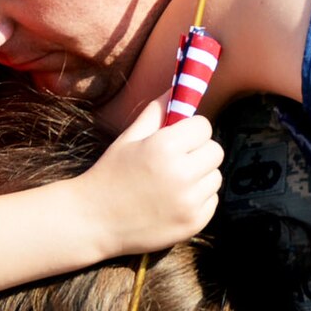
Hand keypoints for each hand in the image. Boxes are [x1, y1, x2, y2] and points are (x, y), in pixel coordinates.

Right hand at [79, 93, 226, 256]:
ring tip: (173, 183)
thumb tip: (177, 86)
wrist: (94, 221)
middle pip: (216, 151)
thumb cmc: (110, 174)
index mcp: (165, 147)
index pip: (204, 126)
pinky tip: (174, 202)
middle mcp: (182, 173)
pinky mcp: (193, 223)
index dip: (190, 131)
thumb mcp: (129, 138)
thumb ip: (156, 112)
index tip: (177, 140)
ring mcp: (189, 202)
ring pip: (216, 177)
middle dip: (199, 152)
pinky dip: (199, 200)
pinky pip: (212, 201)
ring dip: (200, 177)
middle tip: (177, 161)